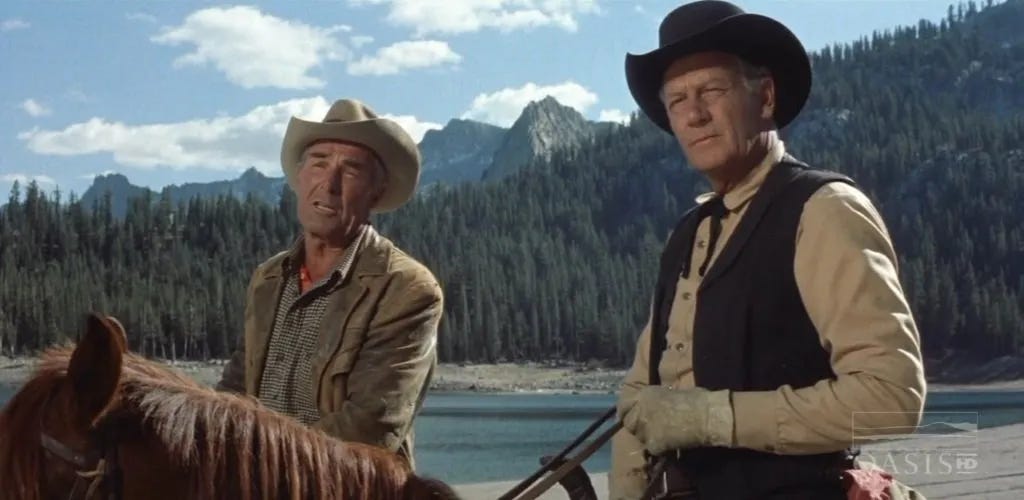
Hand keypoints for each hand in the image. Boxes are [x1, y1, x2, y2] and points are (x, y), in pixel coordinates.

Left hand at [617, 386, 734, 455]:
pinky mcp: (653, 444)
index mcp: (644, 395)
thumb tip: (654, 405)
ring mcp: (645, 428)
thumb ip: (656, 400)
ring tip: (662, 435)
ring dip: (647, 436)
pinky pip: (652, 448)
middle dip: (637, 426)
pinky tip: (669, 444)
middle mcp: (640, 411)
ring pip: (640, 437)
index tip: (634, 415)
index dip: (628, 412)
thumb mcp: (670, 392)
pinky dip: (659, 447)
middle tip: (649, 428)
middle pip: (628, 423)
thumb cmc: (695, 399)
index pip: (624, 406)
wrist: (706, 415)